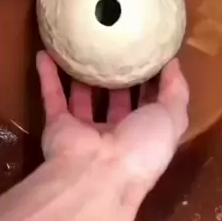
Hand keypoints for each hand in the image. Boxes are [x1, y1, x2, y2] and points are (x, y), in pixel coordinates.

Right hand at [0, 51, 188, 220]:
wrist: (96, 173)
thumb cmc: (140, 146)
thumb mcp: (171, 118)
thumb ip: (175, 91)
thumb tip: (173, 62)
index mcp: (142, 135)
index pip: (148, 105)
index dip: (150, 82)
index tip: (146, 54)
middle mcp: (114, 133)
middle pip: (115, 100)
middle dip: (116, 77)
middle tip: (114, 47)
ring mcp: (83, 129)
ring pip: (81, 95)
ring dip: (79, 74)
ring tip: (80, 48)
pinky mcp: (58, 124)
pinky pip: (52, 94)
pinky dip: (47, 74)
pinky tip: (45, 52)